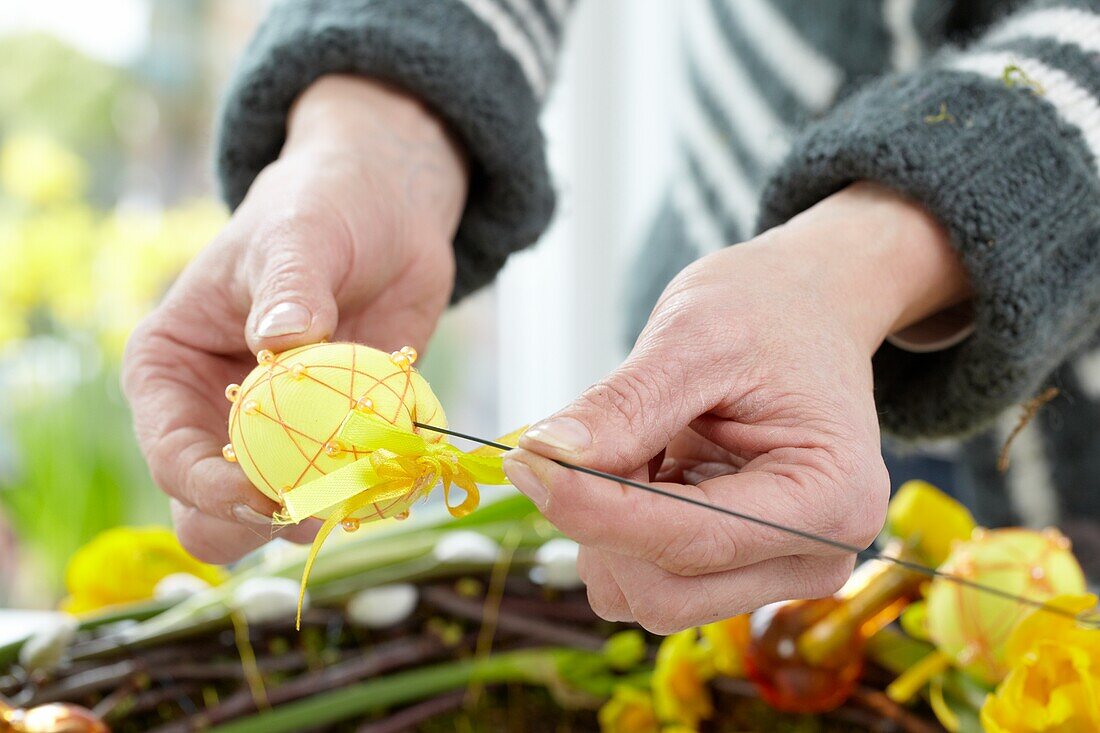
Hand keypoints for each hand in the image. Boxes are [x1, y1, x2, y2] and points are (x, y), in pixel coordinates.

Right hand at [123, 76, 466, 562]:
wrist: (386, 213)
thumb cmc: (321, 209)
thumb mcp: (300, 236)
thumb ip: (289, 287)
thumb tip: (281, 338)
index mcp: (170, 371)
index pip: (171, 456)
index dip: (210, 491)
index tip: (265, 496)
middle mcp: (211, 414)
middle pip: (210, 512)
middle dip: (259, 521)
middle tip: (318, 505)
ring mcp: (274, 434)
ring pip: (277, 512)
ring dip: (321, 512)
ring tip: (366, 485)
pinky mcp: (333, 438)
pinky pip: (343, 489)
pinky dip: (371, 492)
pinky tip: (400, 471)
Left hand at [503, 183, 969, 632]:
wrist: (804, 311)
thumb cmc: (767, 312)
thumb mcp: (695, 335)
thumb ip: (625, 404)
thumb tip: (547, 456)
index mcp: (831, 497)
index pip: (691, 541)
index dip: (594, 510)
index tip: (528, 464)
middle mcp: (815, 556)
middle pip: (665, 591)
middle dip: (604, 519)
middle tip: (593, 437)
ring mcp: (778, 574)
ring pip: (647, 596)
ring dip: (608, 527)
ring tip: (639, 442)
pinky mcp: (738, 574)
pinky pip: (647, 583)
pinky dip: (618, 533)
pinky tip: (647, 469)